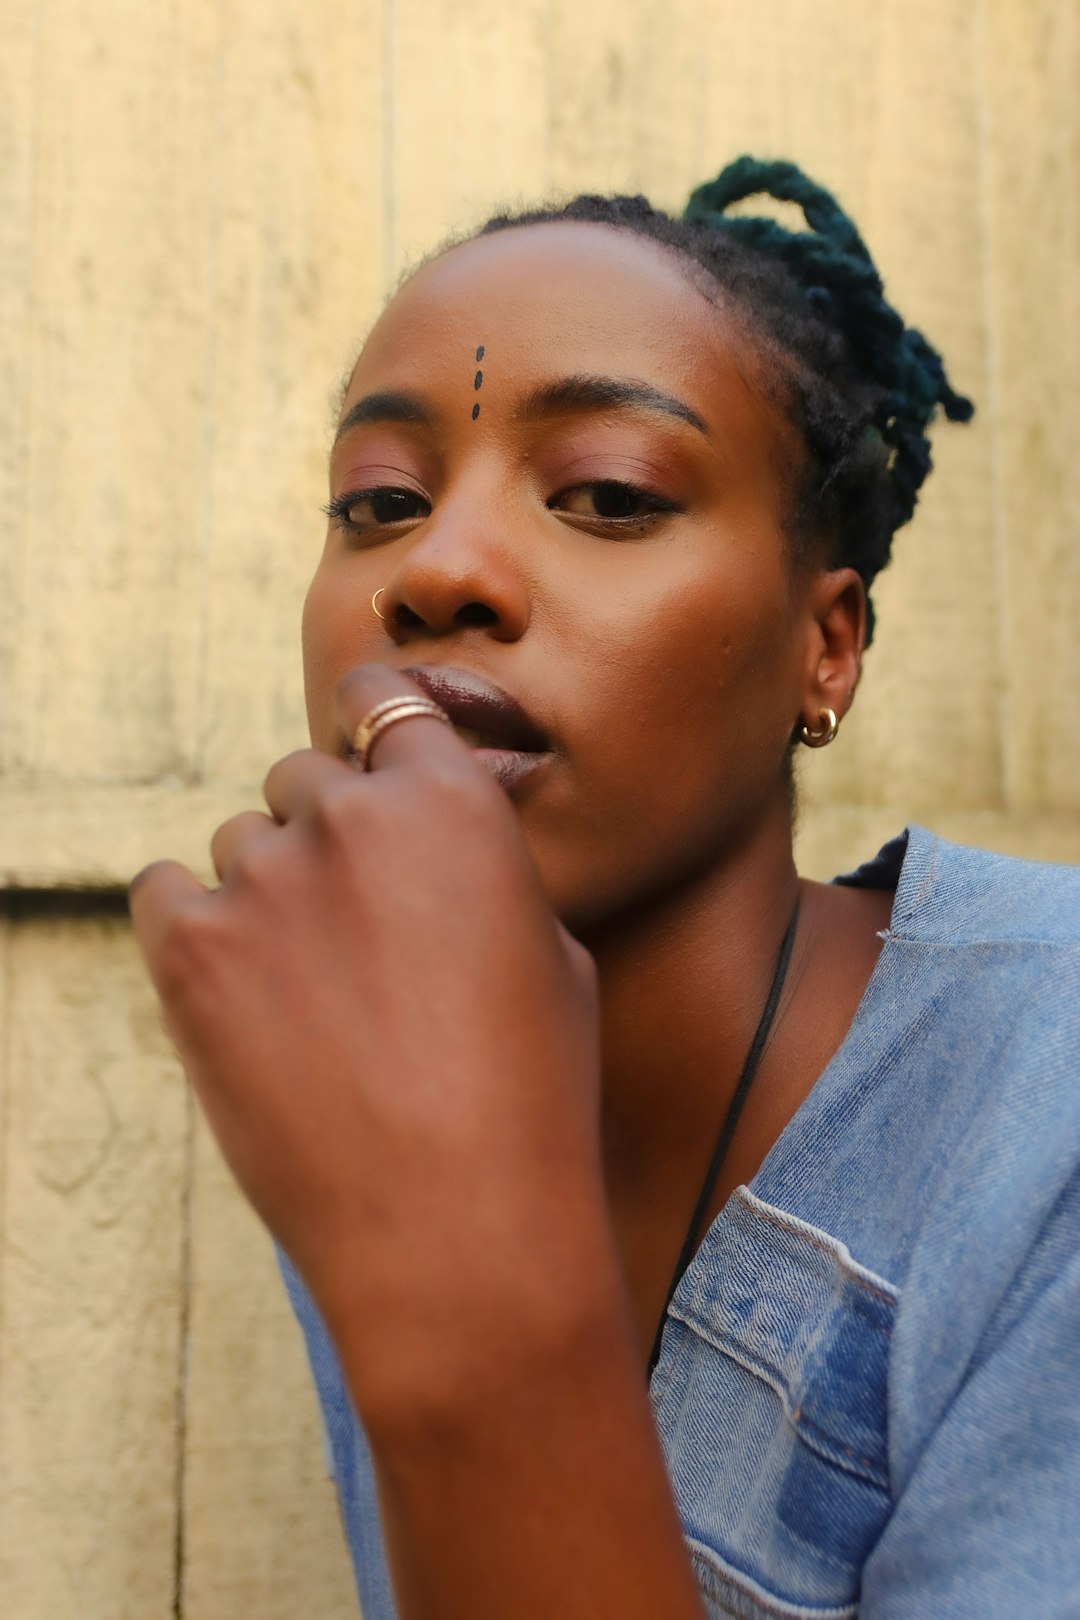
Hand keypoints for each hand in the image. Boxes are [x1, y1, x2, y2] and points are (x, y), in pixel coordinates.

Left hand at [130, 666, 604, 1419]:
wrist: (457, 1229)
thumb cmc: (530, 1098)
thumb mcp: (552, 953)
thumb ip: (480, 870)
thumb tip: (435, 853)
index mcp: (452, 800)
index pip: (381, 700)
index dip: (367, 724)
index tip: (358, 754)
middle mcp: (350, 816)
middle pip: (302, 778)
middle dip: (325, 835)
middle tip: (349, 930)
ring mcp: (263, 879)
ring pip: (238, 843)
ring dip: (266, 892)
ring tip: (307, 994)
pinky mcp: (191, 950)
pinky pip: (165, 893)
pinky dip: (194, 927)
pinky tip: (238, 991)